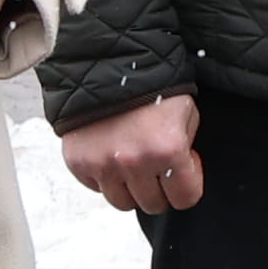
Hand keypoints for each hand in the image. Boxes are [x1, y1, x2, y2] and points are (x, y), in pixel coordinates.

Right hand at [59, 91, 203, 215]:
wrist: (107, 63)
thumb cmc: (153, 85)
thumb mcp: (186, 112)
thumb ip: (185, 147)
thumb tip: (182, 171)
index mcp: (168, 150)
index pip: (185, 199)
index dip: (188, 184)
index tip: (183, 168)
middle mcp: (135, 163)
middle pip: (153, 205)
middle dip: (160, 190)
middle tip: (157, 166)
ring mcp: (103, 165)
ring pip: (123, 203)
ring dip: (131, 189)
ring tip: (133, 164)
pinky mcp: (79, 162)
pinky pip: (97, 187)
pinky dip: (105, 177)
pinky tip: (112, 153)